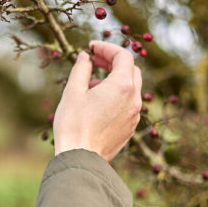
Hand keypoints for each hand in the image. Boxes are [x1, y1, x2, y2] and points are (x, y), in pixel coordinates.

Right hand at [53, 41, 142, 161]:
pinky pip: (127, 104)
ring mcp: (134, 116)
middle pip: (131, 70)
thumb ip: (81, 69)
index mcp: (121, 86)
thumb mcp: (73, 91)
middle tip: (94, 60)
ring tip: (90, 85)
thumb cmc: (74, 124)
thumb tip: (85, 56)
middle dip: (113, 62)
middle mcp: (134, 100)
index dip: (107, 48)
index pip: (123, 56)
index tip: (91, 47)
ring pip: (130, 88)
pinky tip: (96, 103)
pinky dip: (116, 96)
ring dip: (113, 79)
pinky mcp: (130, 128)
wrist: (80, 158)